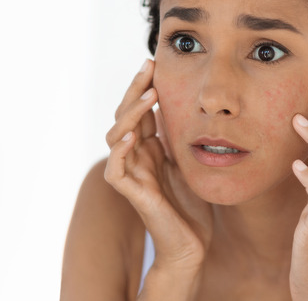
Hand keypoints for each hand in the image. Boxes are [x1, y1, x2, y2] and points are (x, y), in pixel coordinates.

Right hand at [104, 60, 210, 297]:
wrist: (191, 245)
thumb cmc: (191, 207)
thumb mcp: (189, 161)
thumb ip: (178, 136)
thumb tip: (182, 102)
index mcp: (147, 148)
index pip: (139, 110)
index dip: (143, 87)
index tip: (154, 62)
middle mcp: (134, 157)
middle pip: (124, 116)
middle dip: (135, 90)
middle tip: (148, 66)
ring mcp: (130, 174)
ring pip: (116, 136)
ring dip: (131, 113)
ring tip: (148, 94)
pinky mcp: (131, 194)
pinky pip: (116, 169)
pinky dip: (120, 151)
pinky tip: (132, 136)